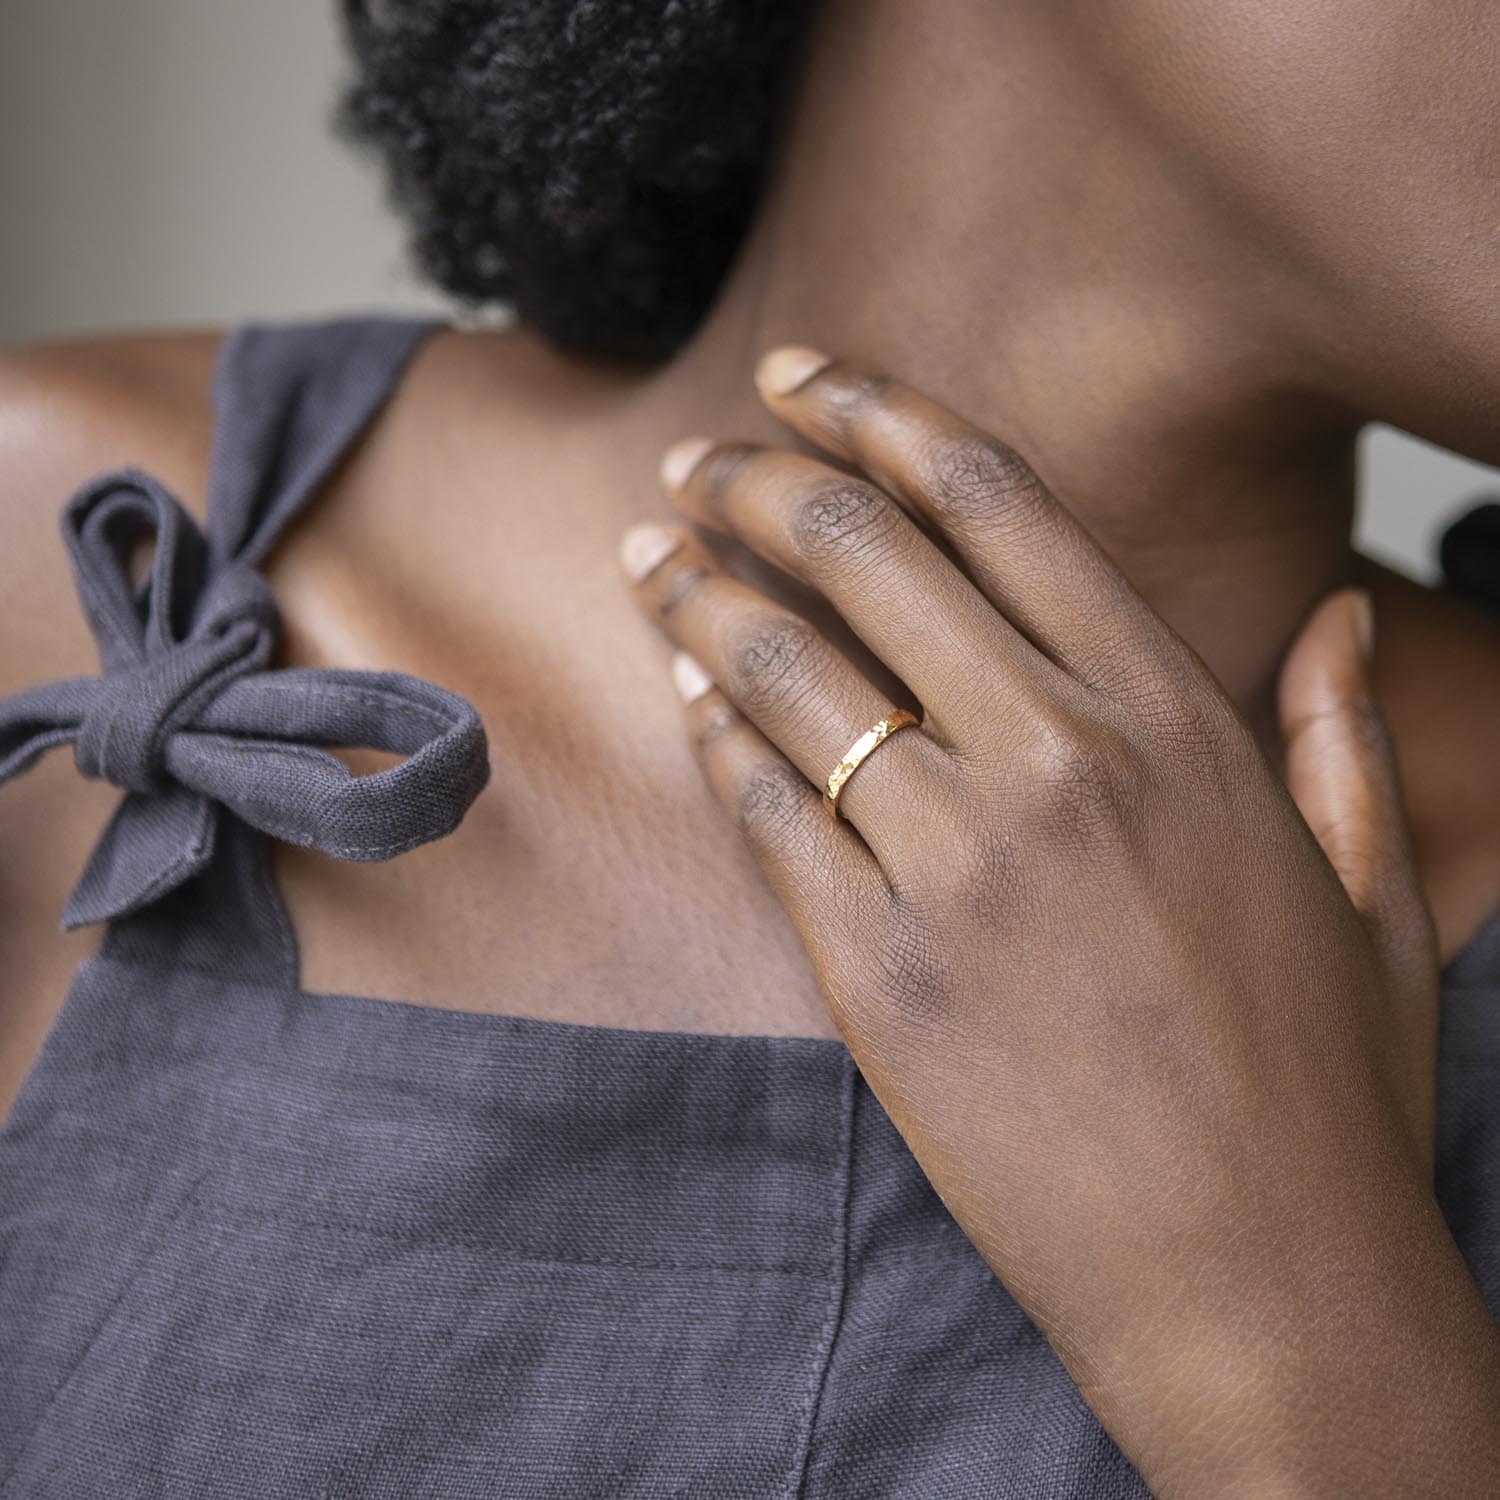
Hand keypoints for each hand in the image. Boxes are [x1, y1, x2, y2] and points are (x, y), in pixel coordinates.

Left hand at [619, 349, 1499, 1496]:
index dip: (884, 414)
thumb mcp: (1374, 892)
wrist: (1259, 1286)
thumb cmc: (1323, 1091)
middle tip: (698, 460)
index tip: (807, 376)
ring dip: (700, 596)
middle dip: (761, 484)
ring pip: (787, 673)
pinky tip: (683, 698)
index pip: (998, 500)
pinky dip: (713, 739)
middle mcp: (1056, 763)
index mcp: (1174, 720)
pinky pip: (764, 814)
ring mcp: (956, 869)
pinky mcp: (879, 975)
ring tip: (650, 556)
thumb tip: (1345, 610)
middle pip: (866, 556)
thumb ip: (1342, 734)